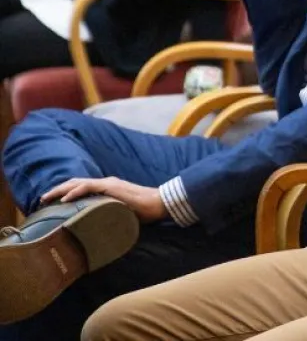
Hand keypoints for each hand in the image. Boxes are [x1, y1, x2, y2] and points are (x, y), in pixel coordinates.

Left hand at [40, 177, 166, 222]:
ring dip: (61, 189)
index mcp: (107, 188)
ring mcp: (108, 184)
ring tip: (46, 197)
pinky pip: (89, 187)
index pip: (82, 187)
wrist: (159, 203)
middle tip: (42, 199)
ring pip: (78, 183)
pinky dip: (75, 191)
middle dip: (57, 190)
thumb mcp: (121, 212)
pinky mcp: (111, 187)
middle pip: (76, 183)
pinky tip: (65, 198)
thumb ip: (109, 214)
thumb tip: (97, 228)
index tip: (52, 202)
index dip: (66, 192)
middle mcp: (106, 183)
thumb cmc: (144, 210)